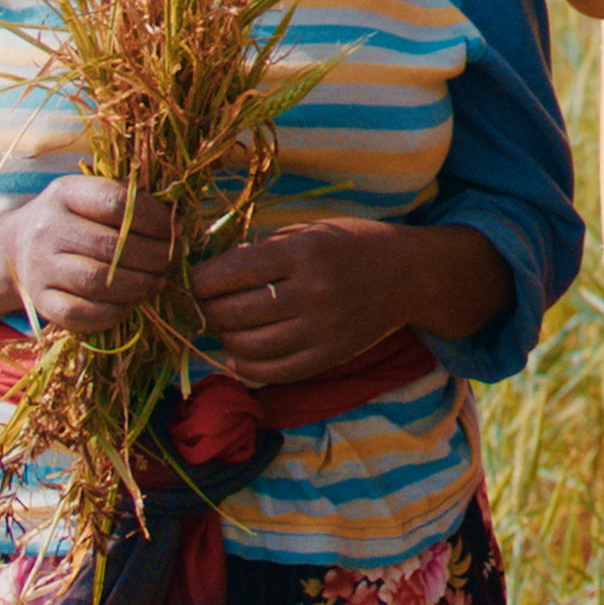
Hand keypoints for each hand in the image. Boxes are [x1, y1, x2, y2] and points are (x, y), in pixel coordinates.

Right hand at [0, 175, 179, 335]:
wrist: (17, 248)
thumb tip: (178, 221)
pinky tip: (130, 305)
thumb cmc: (72, 219)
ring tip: (157, 282)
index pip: (115, 203)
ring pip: (96, 281)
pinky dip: (111, 313)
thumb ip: (128, 203)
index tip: (175, 229)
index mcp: (65, 193)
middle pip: (110, 246)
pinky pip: (79, 314)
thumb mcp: (90, 196)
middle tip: (171, 261)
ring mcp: (40, 268)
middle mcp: (47, 229)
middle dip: (152, 256)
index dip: (153, 218)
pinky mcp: (40, 301)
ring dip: (137, 285)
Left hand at [192, 219, 510, 385]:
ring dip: (223, 337)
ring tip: (225, 324)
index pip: (228, 274)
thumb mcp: (309, 231)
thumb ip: (263, 251)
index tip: (195, 279)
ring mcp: (321, 331)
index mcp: (303, 254)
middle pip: (231, 313)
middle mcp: (312, 294)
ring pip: (245, 347)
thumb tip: (209, 276)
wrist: (408, 274)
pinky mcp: (327, 358)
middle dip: (207, 309)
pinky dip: (245, 367)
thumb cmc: (352, 244)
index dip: (200, 280)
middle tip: (206, 303)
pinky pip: (272, 373)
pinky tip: (238, 354)